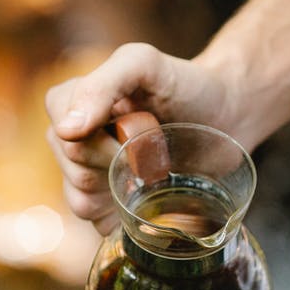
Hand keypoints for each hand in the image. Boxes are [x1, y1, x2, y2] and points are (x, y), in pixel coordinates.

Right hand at [44, 43, 237, 234]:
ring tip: (154, 170)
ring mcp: (90, 176)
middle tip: (154, 147)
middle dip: (119, 163)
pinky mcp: (110, 205)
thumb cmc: (185, 84)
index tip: (139, 127)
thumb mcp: (144, 64)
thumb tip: (64, 130)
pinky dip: (125, 218)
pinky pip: (99, 225)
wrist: (227, 115)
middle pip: (75, 171)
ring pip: (81, 202)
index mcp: (70, 103)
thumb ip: (102, 85)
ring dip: (123, 192)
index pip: (62, 137)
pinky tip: (148, 198)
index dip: (101, 140)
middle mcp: (73, 141)